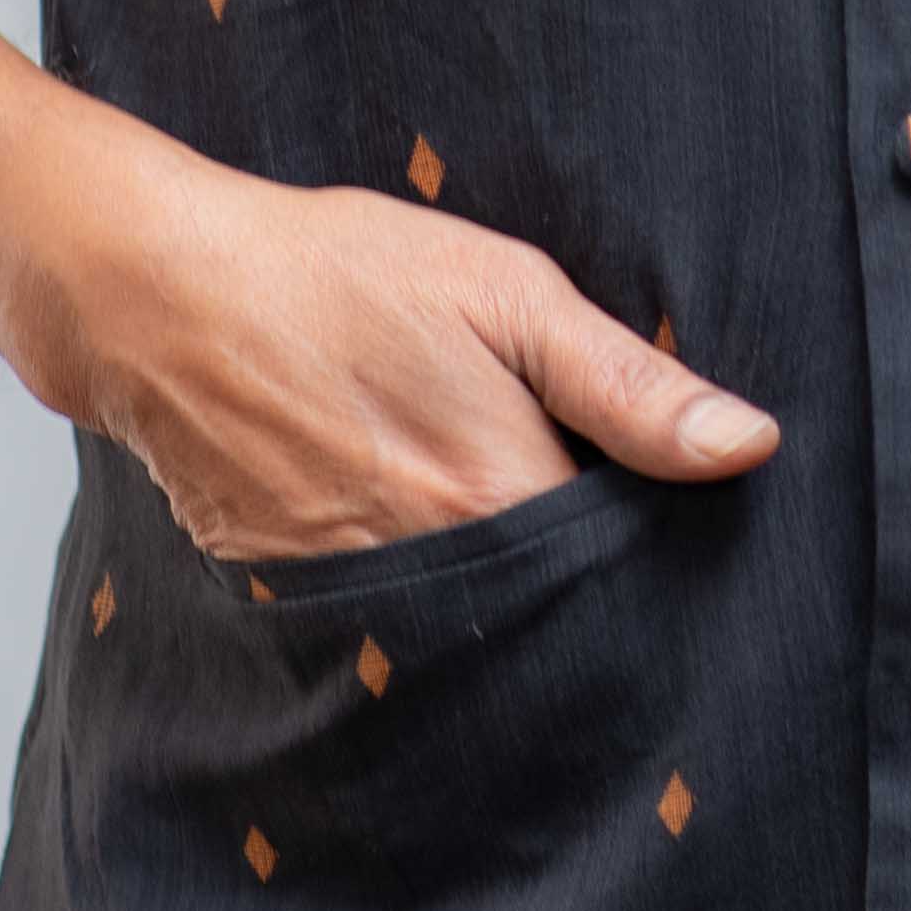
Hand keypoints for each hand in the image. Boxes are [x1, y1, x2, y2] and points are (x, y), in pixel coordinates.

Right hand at [10, 113, 779, 565]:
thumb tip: (749, 447)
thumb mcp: (506, 293)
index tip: (661, 536)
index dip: (647, 557)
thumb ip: (629, 383)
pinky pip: (380, 629)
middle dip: (573, 596)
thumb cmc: (338, 275)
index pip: (619, 578)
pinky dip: (409, 601)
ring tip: (484, 532)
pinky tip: (405, 536)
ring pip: (463, 636)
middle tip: (569, 526)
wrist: (161, 296)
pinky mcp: (289, 598)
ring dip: (494, 605)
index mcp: (500, 499)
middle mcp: (432, 575)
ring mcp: (353, 598)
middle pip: (543, 622)